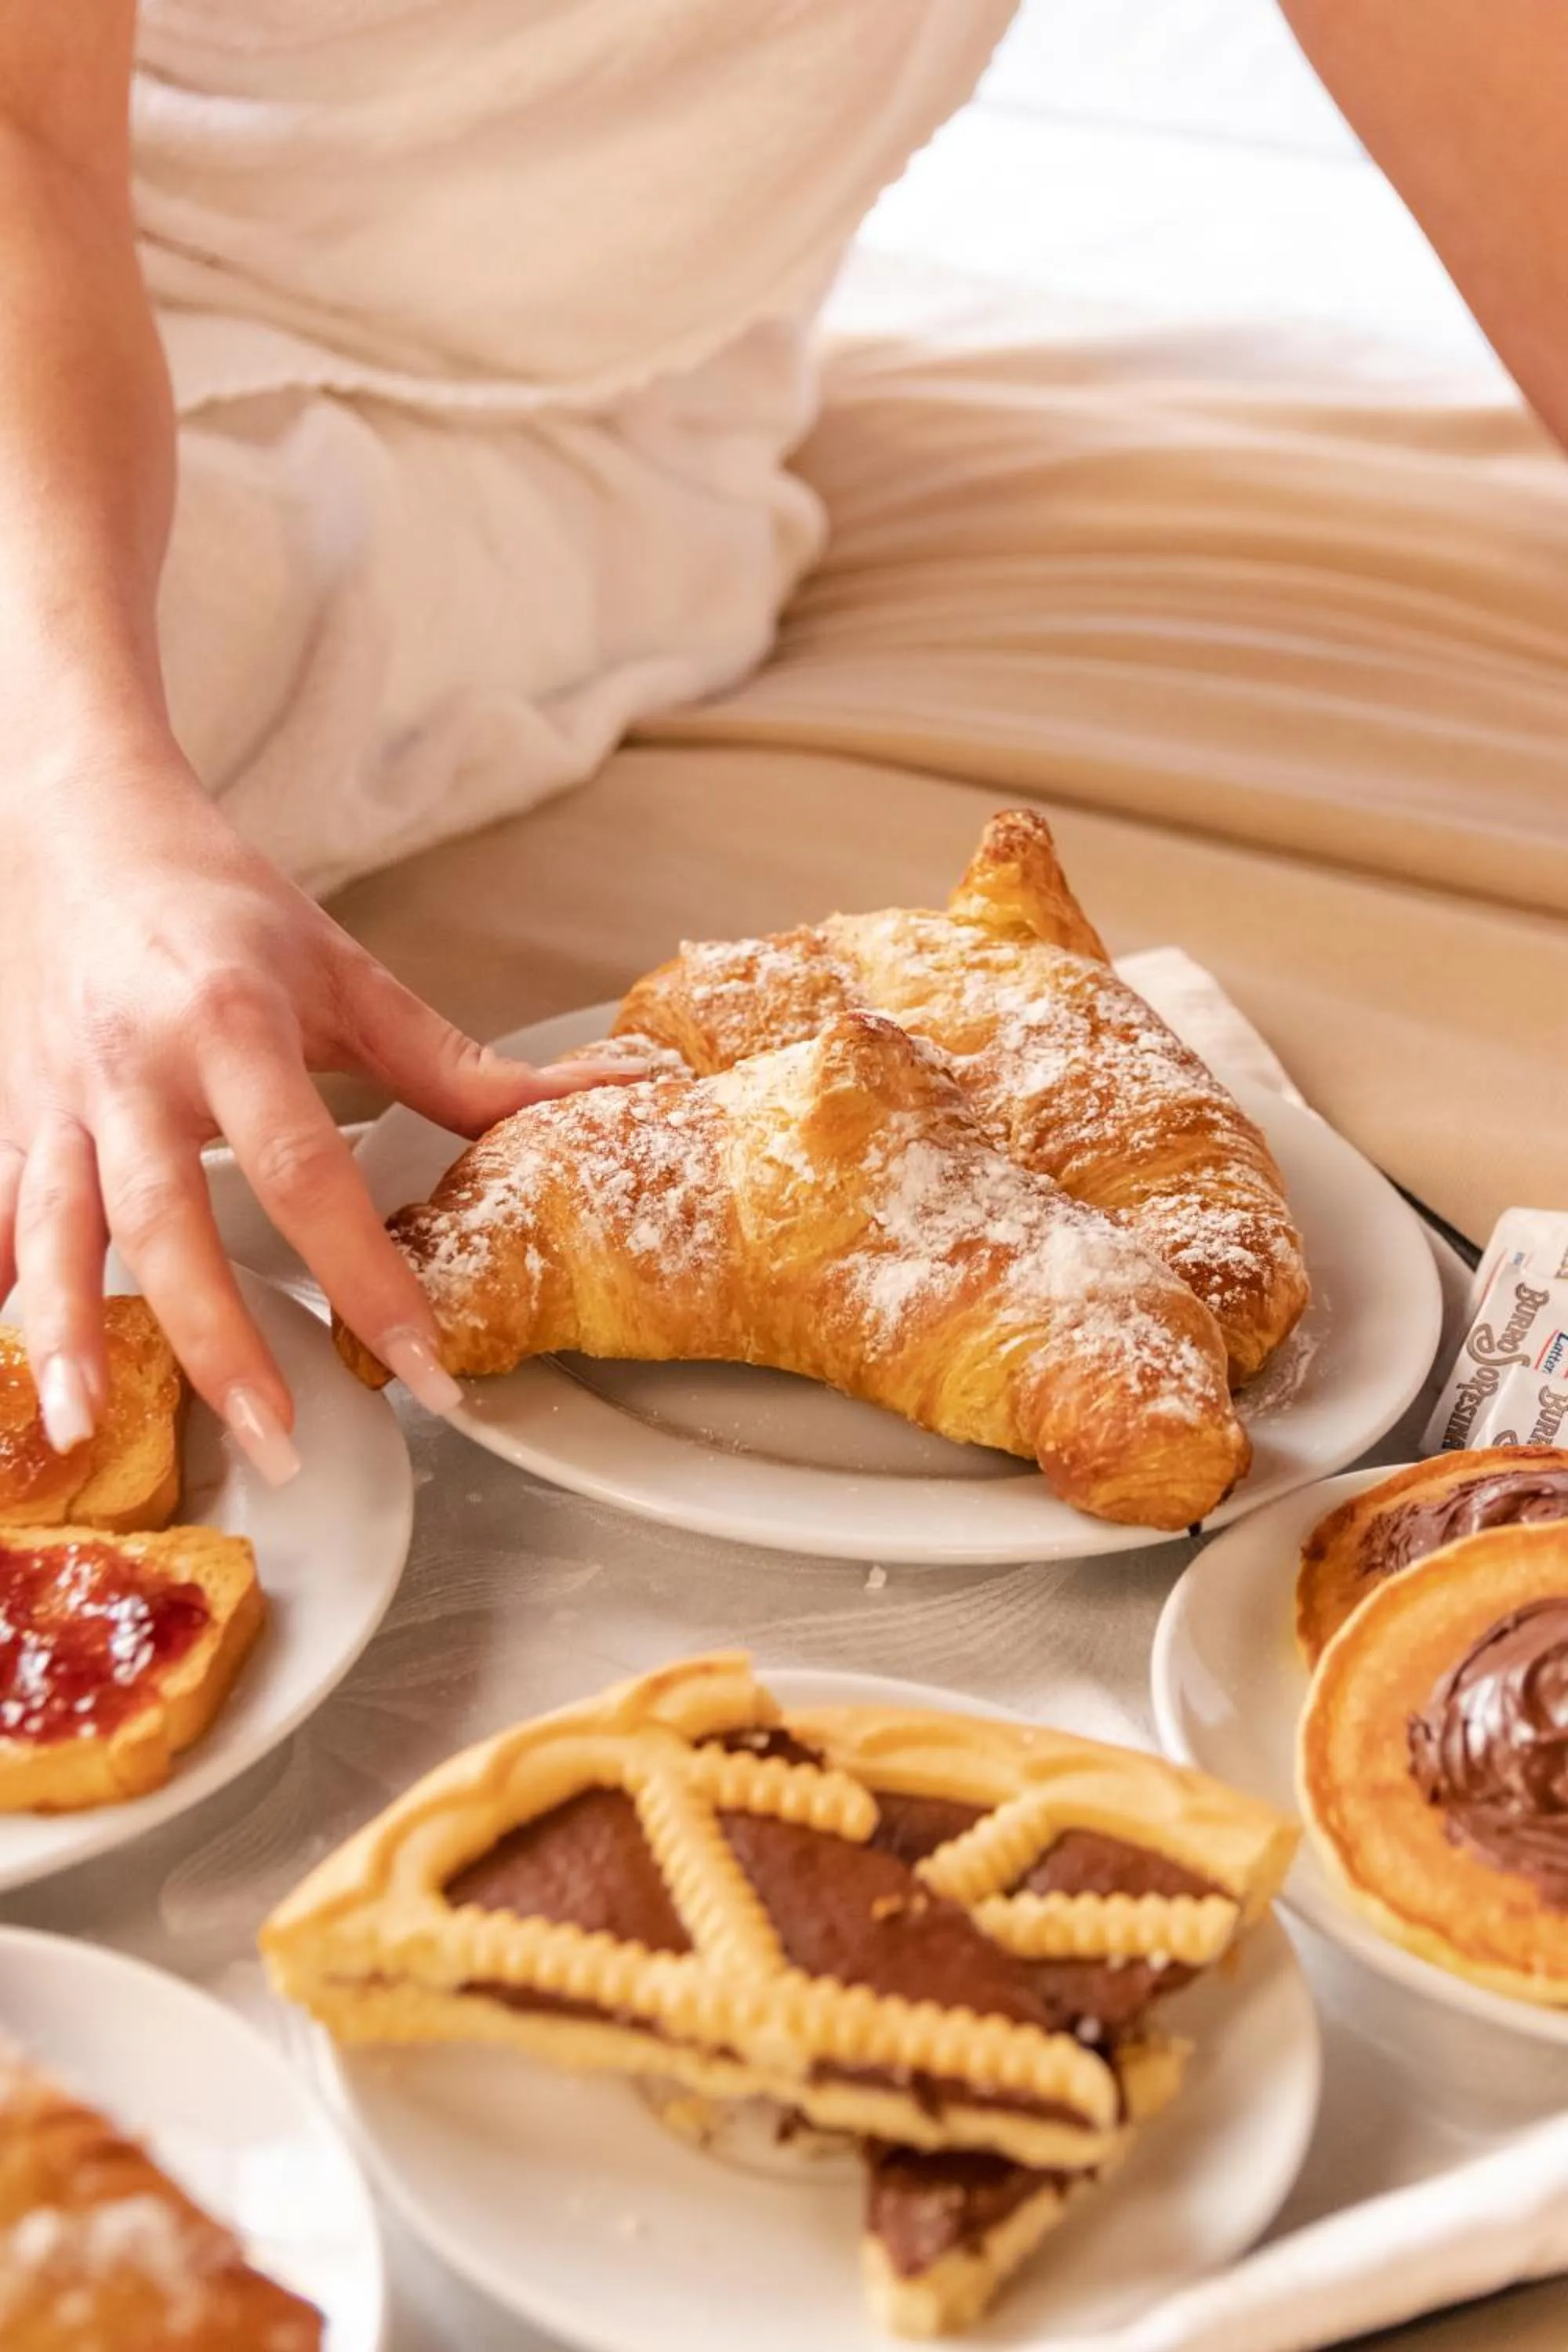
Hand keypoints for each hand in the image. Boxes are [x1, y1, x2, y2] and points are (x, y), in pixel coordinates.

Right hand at [0, 748, 619, 1481]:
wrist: (82, 825)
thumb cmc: (222, 902)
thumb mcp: (344, 972)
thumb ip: (454, 1065)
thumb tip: (599, 1096)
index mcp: (231, 1025)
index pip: (306, 1169)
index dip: (366, 1275)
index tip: (421, 1366)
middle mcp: (136, 1066)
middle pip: (172, 1219)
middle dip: (219, 1340)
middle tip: (279, 1439)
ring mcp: (58, 1096)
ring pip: (57, 1228)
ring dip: (69, 1334)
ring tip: (79, 1429)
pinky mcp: (11, 1112)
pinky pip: (0, 1212)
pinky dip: (2, 1289)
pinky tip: (17, 1372)